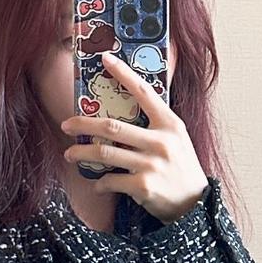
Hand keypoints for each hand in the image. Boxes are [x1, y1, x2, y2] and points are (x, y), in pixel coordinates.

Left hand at [58, 50, 206, 225]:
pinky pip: (111, 180)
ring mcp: (152, 164)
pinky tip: (98, 183)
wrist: (195, 203)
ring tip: (70, 154)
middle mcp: (161, 142)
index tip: (105, 59)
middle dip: (83, 124)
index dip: (123, 73)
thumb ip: (156, 124)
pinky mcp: (144, 186)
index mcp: (170, 124)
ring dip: (81, 153)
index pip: (144, 92)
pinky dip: (100, 182)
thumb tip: (123, 109)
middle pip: (111, 126)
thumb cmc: (181, 167)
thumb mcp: (177, 139)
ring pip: (104, 153)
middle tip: (66, 124)